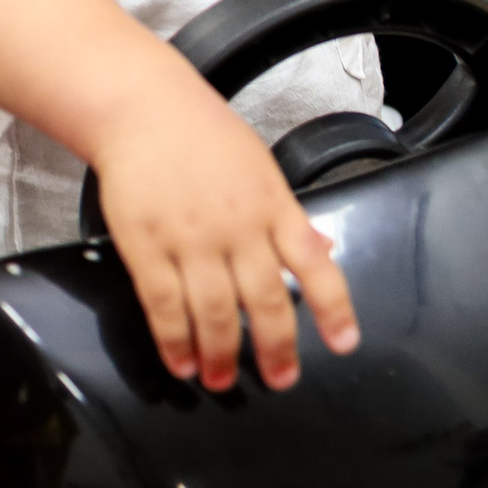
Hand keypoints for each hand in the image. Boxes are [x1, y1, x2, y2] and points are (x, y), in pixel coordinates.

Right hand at [89, 86, 359, 392]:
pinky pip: (164, 306)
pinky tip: (181, 360)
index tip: (344, 343)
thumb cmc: (202, 134)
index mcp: (271, 204)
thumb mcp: (260, 166)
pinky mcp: (147, 246)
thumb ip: (288, 215)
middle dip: (275, 349)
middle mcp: (237, 226)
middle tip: (280, 379)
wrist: (143, 108)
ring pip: (214, 313)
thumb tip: (323, 249)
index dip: (333, 307)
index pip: (314, 262)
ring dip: (221, 355)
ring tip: (221, 379)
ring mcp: (191, 238)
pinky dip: (174, 341)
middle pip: (265, 300)